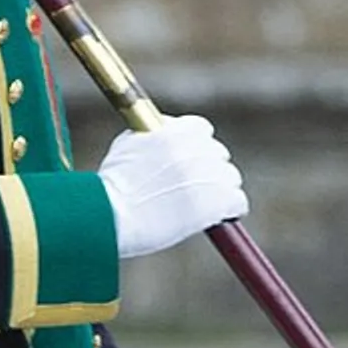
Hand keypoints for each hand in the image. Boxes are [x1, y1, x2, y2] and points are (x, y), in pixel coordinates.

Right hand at [95, 115, 246, 258]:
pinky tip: (213, 219)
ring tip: (199, 207)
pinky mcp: (218, 199)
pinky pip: (238, 202)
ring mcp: (207, 173)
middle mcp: (193, 147)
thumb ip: (152, 139)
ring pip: (230, 178)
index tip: (189, 162)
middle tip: (193, 189)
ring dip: (219, 191)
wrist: (109, 215)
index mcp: (171, 130)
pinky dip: (229, 211)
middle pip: (219, 154)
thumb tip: (165, 141)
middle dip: (208, 170)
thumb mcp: (126, 147)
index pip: (201, 128)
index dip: (196, 146)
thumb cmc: (109, 189)